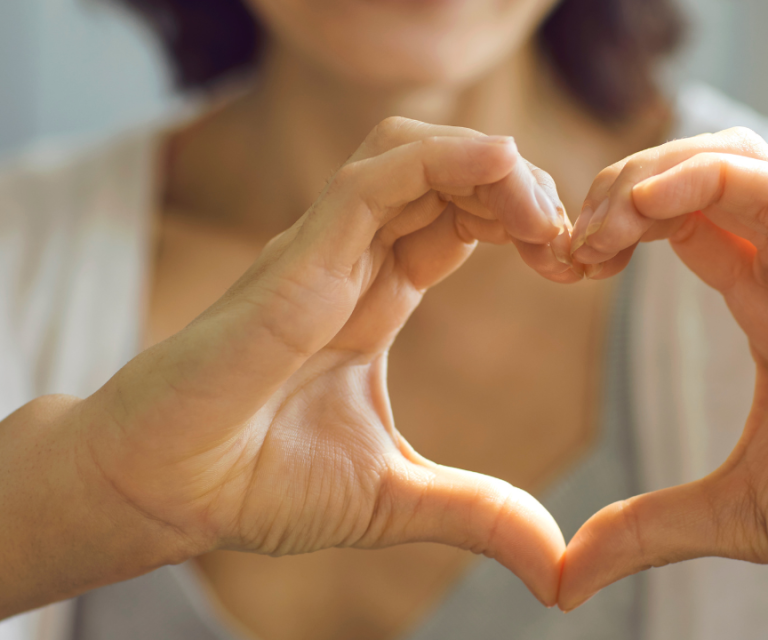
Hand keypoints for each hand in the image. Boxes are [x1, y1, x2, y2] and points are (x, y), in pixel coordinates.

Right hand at [71, 118, 574, 606]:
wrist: (165, 491)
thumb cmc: (257, 482)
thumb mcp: (396, 498)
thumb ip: (479, 512)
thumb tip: (557, 567)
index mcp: (376, 297)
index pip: (460, 220)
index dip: (523, 224)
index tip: (574, 265)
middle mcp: (353, 261)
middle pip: (448, 176)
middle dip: (522, 189)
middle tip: (573, 241)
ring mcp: (323, 252)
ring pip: (412, 154)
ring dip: (489, 166)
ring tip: (544, 215)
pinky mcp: (297, 259)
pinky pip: (373, 179)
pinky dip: (442, 162)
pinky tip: (501, 170)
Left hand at [559, 127, 767, 609]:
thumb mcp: (733, 512)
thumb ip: (646, 530)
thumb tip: (564, 579)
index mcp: (762, 297)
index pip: (676, 219)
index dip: (611, 227)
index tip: (562, 266)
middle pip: (691, 171)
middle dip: (616, 189)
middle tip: (568, 245)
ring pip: (726, 157)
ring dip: (647, 177)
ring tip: (599, 228)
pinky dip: (700, 180)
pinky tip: (644, 208)